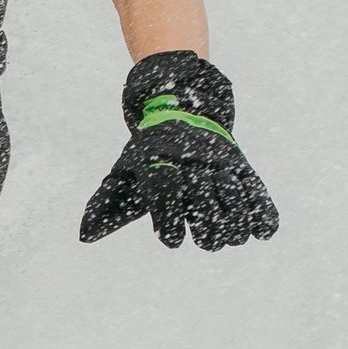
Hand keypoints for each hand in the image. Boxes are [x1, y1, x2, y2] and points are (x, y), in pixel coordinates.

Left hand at [79, 50, 278, 250]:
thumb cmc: (148, 155)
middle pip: (202, 196)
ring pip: (231, 193)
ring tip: (229, 238)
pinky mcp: (239, 164)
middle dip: (206, 226)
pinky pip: (254, 186)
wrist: (179, 107)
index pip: (165, 190)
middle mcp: (189, 160)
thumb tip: (85, 236)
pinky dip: (261, 209)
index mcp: (158, 161)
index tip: (171, 240)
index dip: (168, 219)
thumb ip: (104, 204)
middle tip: (205, 241)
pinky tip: (263, 231)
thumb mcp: (122, 173)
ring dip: (233, 222)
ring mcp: (217, 161)